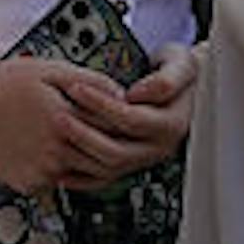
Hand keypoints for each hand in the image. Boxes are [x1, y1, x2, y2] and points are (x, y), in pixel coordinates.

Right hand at [0, 53, 145, 196]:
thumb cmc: (2, 85)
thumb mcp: (50, 70)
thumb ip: (90, 80)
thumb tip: (121, 93)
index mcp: (63, 121)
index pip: (111, 128)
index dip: (120, 119)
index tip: (122, 115)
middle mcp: (55, 152)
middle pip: (100, 155)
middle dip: (106, 142)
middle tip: (103, 130)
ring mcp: (42, 172)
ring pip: (82, 171)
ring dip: (86, 158)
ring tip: (72, 137)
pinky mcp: (29, 184)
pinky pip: (56, 180)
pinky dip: (58, 168)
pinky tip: (45, 148)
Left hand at [69, 42, 201, 181]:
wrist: (188, 90)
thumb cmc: (180, 73)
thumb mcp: (181, 64)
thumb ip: (164, 79)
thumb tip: (139, 94)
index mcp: (170, 124)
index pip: (131, 119)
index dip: (102, 105)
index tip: (78, 88)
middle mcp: (158, 147)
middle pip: (116, 151)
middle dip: (84, 134)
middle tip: (58, 115)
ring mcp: (144, 158)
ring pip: (108, 167)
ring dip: (79, 154)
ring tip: (55, 136)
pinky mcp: (131, 164)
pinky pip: (104, 179)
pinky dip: (81, 179)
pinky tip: (61, 171)